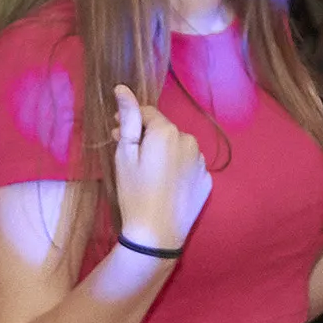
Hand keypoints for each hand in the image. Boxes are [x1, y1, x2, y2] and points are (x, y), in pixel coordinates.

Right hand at [109, 84, 214, 258]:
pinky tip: (166, 186)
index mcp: (167, 131)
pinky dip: (178, 170)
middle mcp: (190, 141)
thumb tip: (122, 88)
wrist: (156, 234)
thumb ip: (128, 118)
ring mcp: (202, 162)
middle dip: (148, 137)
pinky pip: (190, 167)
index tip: (116, 132)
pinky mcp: (207, 181)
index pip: (148, 113)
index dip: (130, 120)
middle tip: (131, 157)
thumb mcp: (125, 154)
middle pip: (165, 131)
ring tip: (150, 174)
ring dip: (165, 153)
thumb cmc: (134, 192)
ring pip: (179, 148)